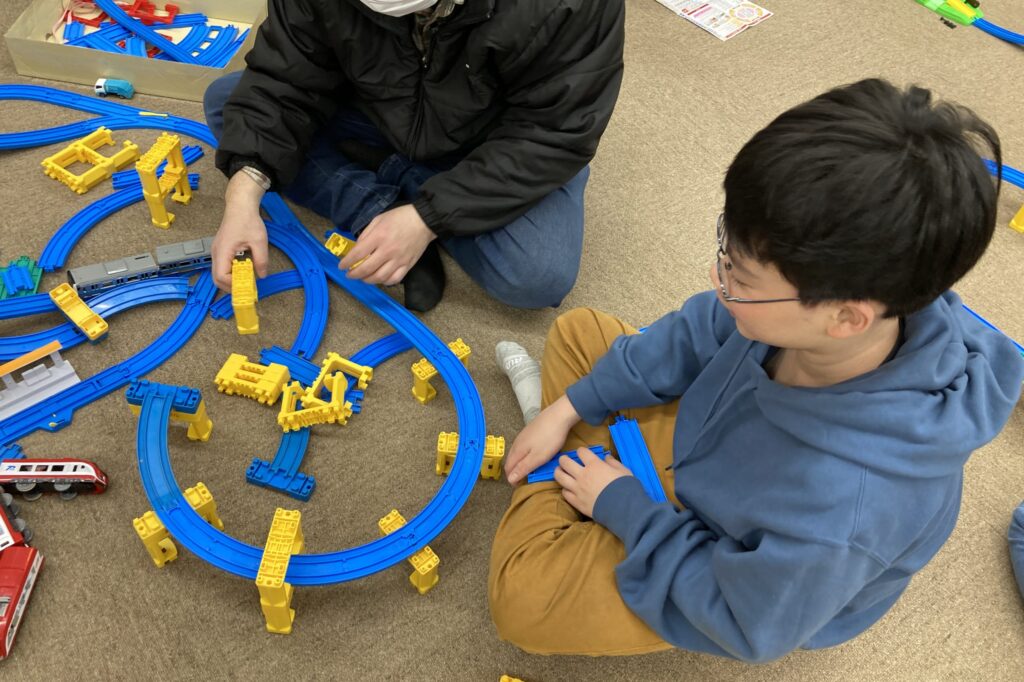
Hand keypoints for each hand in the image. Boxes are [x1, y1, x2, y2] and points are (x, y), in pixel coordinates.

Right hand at [212, 172, 268, 291]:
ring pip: (218, 273)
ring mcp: (216, 251)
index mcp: (223, 251)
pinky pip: (221, 266)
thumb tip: (262, 276)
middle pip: (216, 278)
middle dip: (230, 287)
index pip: (220, 276)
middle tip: (246, 290)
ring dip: (230, 281)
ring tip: (246, 282)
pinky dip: (230, 273)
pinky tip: (243, 272)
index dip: (232, 285)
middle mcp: (216, 252)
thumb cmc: (248, 221)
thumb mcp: (259, 241)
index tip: (246, 287)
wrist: (240, 206)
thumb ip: (261, 260)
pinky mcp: (220, 250)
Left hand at [339, 205, 434, 284]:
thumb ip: (366, 234)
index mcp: (378, 237)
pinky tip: (379, 278)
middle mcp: (387, 251)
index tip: (341, 266)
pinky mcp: (408, 265)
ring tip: (363, 277)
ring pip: (379, 277)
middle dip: (354, 274)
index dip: (346, 262)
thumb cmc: (400, 217)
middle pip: (366, 269)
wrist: (424, 221)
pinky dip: (384, 282)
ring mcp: (398, 260)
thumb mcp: (378, 220)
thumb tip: (357, 248)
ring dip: (367, 280)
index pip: (358, 254)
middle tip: (350, 275)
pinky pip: (394, 279)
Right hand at [505, 395, 581, 484]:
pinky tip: (533, 454)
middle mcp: (517, 442)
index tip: (519, 486)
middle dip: (514, 471)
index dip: (512, 478)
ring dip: (519, 462)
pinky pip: (522, 446)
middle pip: (510, 460)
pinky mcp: (530, 430)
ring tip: (528, 469)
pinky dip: (524, 454)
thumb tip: (510, 479)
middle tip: (524, 479)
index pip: (508, 468)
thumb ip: (523, 468)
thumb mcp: (537, 457)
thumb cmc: (549, 438)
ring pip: (516, 452)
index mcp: (517, 450)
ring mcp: (523, 435)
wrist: (559, 415)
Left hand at [554, 448, 632, 517]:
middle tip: (564, 460)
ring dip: (558, 472)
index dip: (581, 451)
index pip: (582, 452)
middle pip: (565, 462)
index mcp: (595, 465)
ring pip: (560, 477)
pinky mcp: (577, 502)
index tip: (582, 453)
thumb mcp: (624, 471)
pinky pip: (565, 493)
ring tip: (560, 471)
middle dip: (563, 459)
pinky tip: (568, 489)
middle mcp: (583, 475)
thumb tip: (607, 457)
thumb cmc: (626, 488)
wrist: (623, 509)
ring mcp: (577, 489)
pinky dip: (565, 490)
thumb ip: (613, 463)